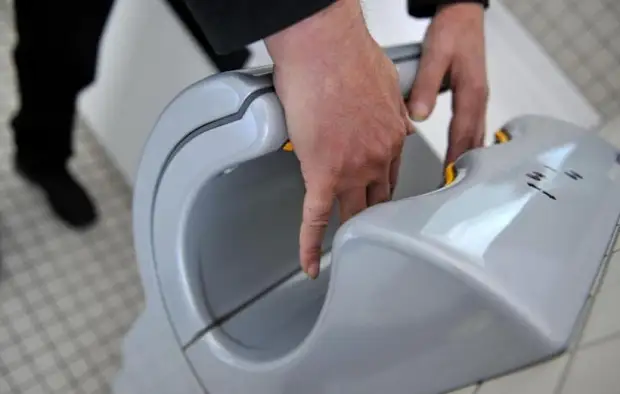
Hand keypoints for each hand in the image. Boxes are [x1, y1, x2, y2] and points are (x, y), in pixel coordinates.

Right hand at [266, 0, 412, 278]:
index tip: (376, 196)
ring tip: (344, 250)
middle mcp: (377, 157)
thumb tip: (398, 115)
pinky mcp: (322, 173)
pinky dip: (312, 245)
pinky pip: (315, 219)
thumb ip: (394, 105)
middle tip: (366, 231)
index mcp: (391, 136)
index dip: (382, 188)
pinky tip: (312, 265)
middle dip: (373, 216)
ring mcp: (351, 169)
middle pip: (377, 197)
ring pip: (352, 211)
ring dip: (349, 232)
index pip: (391, 174)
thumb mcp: (385, 81)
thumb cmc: (347, 55)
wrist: (324, 48)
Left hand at [408, 3, 487, 164]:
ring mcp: (479, 98)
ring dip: (468, 156)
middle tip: (451, 187)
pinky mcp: (473, 95)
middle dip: (464, 165)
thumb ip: (425, 86)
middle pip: (474, 141)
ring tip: (455, 177)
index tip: (447, 179)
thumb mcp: (435, 55)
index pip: (462, 136)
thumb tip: (419, 116)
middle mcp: (479, 99)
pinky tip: (461, 151)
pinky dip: (468, 142)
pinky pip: (473, 125)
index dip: (455, 160)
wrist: (463, 12)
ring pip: (476, 135)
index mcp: (471, 93)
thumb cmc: (452, 30)